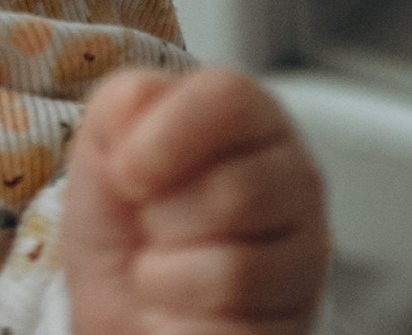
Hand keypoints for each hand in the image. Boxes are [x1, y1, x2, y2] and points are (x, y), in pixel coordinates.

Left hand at [61, 67, 328, 334]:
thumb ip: (123, 102)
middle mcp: (296, 181)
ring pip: (235, 272)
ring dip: (166, 278)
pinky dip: (180, 324)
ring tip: (160, 269)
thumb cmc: (125, 214)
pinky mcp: (296, 323)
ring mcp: (305, 258)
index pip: (230, 100)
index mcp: (254, 118)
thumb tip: (141, 102)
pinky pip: (234, 330)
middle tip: (148, 225)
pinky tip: (177, 310)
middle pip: (233, 193)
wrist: (126, 301)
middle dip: (161, 219)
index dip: (169, 135)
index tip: (127, 171)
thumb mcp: (106, 144)